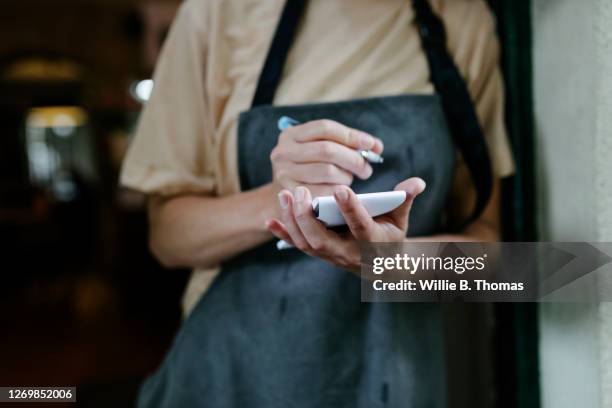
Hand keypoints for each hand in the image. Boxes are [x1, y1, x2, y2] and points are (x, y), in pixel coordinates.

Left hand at [265, 178, 425, 272]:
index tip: (340, 188)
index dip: (351, 208)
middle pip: (323, 239)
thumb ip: (405, 200)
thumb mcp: (401, 219)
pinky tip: (270, 219)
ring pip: (307, 242)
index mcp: (371, 241)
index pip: (360, 224)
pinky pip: (298, 245)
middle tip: (301, 191)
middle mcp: (348, 252)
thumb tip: (417, 182)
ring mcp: (330, 255)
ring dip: (293, 220)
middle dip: (308, 217)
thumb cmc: (390, 235)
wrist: (381, 267)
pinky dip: (283, 233)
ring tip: (285, 194)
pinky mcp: (318, 253)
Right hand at [270, 119, 383, 197]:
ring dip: (346, 177)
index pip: (325, 128)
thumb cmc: (310, 171)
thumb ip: (347, 145)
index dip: (351, 136)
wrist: (285, 201)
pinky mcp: (291, 195)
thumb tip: (376, 146)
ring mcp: (283, 174)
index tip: (370, 145)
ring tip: (350, 180)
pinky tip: (342, 193)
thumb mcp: (320, 152)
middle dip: (353, 159)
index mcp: (291, 135)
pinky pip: (324, 192)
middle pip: (327, 150)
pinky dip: (338, 192)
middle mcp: (282, 152)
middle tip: (367, 169)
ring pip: (327, 171)